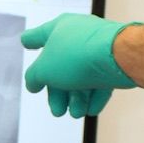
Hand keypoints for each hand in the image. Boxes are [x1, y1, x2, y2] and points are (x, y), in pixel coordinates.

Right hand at [20, 14, 137, 117]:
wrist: (118, 57)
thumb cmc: (78, 55)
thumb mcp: (44, 70)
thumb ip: (34, 77)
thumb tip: (33, 83)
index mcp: (59, 29)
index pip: (39, 35)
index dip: (31, 40)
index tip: (26, 42)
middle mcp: (78, 36)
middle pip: (62, 67)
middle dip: (58, 92)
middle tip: (57, 110)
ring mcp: (97, 49)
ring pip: (82, 77)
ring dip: (77, 98)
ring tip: (76, 113)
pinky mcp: (114, 62)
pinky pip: (101, 81)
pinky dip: (94, 96)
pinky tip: (90, 110)